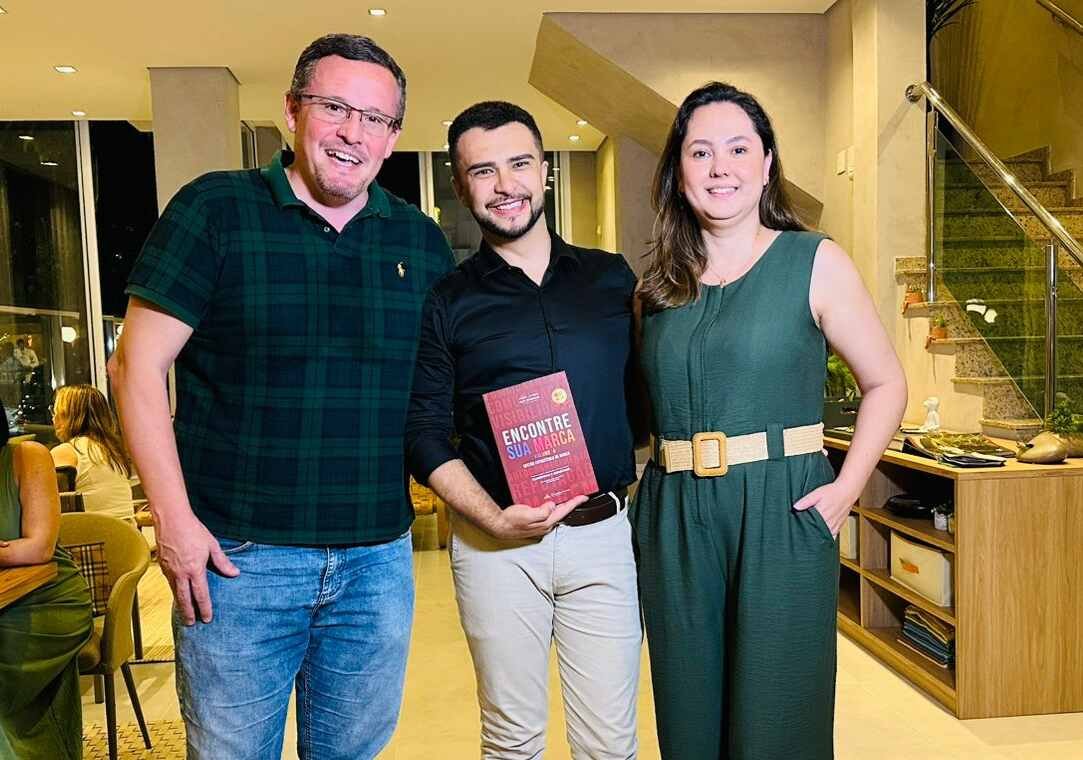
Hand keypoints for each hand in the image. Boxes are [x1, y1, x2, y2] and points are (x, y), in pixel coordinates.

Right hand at [154, 508, 238, 624]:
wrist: (172, 520)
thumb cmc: (193, 530)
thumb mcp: (212, 545)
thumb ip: (223, 562)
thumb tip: (234, 573)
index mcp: (195, 569)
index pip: (201, 594)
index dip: (205, 608)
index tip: (207, 618)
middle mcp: (181, 573)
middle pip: (185, 599)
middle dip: (189, 613)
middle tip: (192, 624)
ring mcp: (170, 570)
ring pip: (175, 592)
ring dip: (180, 604)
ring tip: (184, 613)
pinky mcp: (163, 566)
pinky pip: (169, 583)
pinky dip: (174, 591)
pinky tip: (177, 593)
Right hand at [489, 495, 588, 539]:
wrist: (499, 526)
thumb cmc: (510, 521)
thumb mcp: (526, 515)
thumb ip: (541, 512)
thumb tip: (552, 505)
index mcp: (546, 522)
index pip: (564, 511)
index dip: (574, 503)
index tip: (583, 497)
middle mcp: (545, 524)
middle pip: (562, 512)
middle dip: (570, 503)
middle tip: (577, 494)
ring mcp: (540, 524)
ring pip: (555, 512)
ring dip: (562, 503)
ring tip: (567, 495)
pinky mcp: (534, 521)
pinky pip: (547, 512)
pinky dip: (551, 505)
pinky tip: (550, 499)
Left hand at [793, 482, 856, 536]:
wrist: (847, 492)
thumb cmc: (833, 492)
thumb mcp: (817, 493)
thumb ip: (806, 501)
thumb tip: (795, 507)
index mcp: (822, 514)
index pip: (810, 525)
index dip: (803, 527)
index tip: (798, 528)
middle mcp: (829, 522)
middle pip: (816, 532)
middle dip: (809, 532)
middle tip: (802, 532)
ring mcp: (834, 526)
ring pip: (823, 536)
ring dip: (817, 535)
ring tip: (810, 534)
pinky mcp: (838, 527)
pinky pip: (831, 537)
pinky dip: (826, 537)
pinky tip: (821, 536)